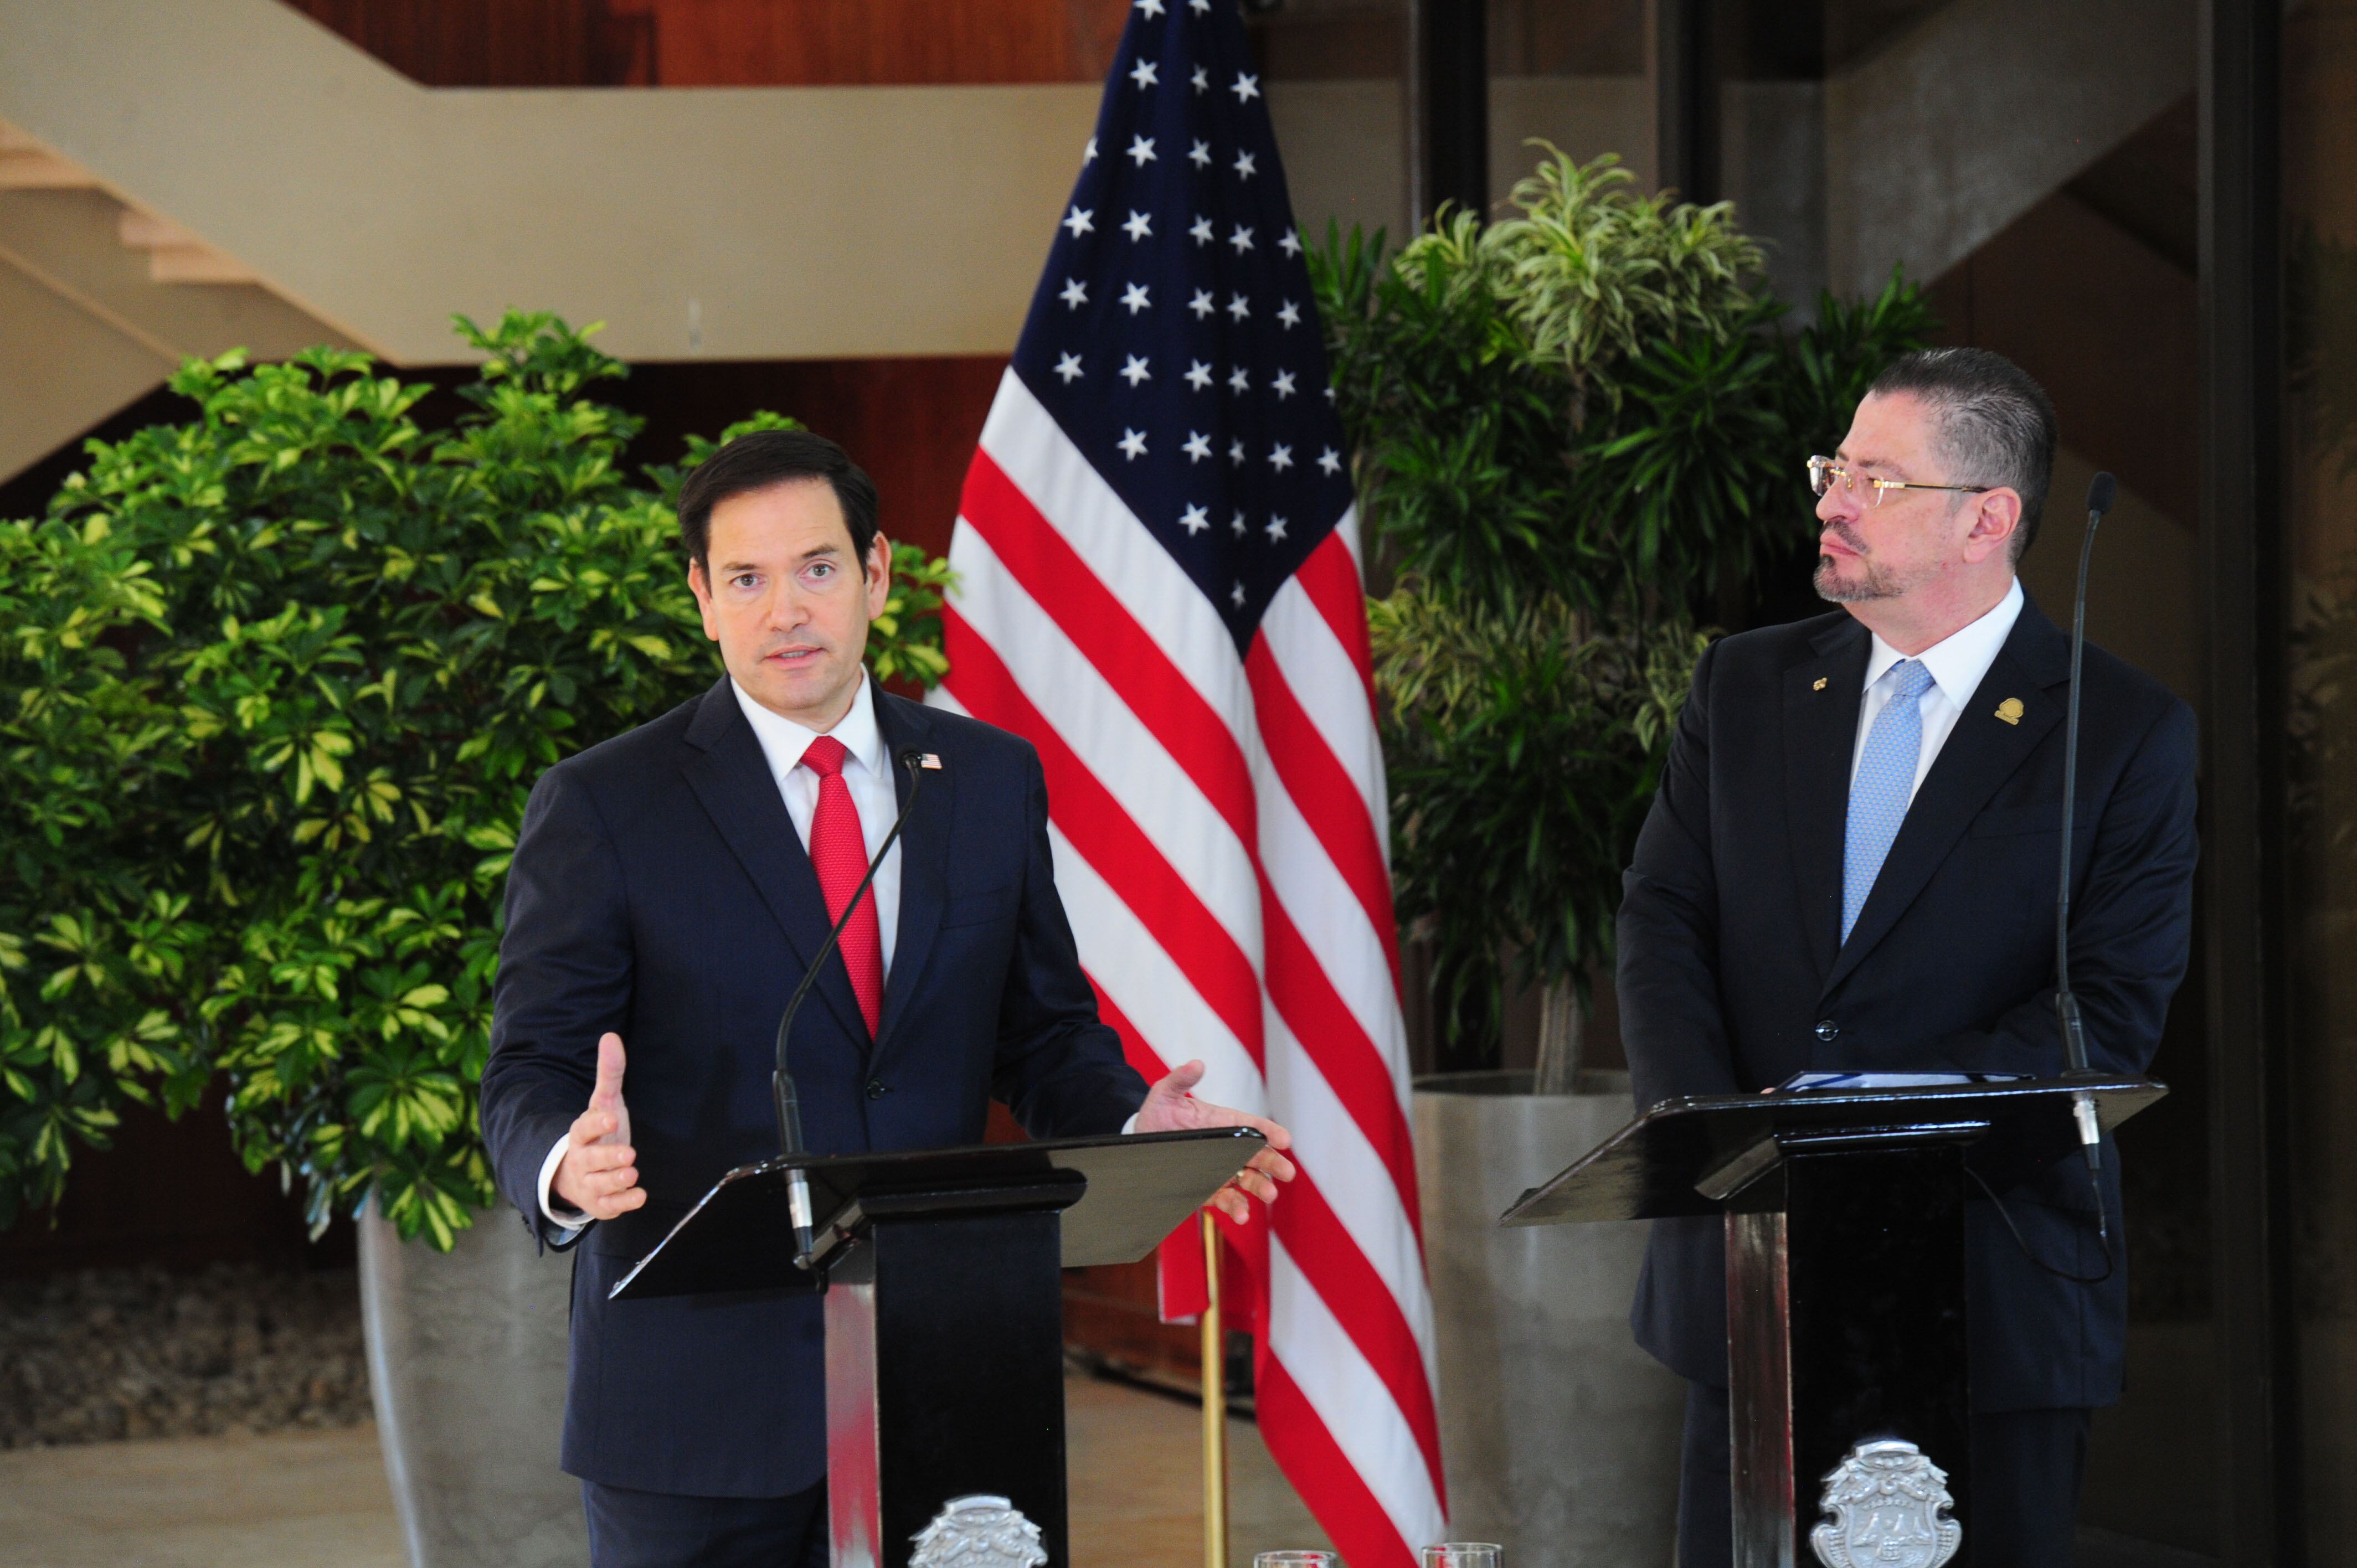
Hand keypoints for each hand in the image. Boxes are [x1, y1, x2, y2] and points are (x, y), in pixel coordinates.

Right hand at [552, 1032, 645, 1221]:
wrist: (579, 1174)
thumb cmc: (599, 1134)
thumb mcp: (605, 1104)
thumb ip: (610, 1073)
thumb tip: (610, 1036)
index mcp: (581, 1135)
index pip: (583, 1129)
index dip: (595, 1124)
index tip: (610, 1118)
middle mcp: (582, 1160)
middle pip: (590, 1161)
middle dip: (608, 1159)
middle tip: (629, 1155)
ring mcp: (589, 1184)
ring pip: (598, 1185)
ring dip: (615, 1181)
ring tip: (632, 1174)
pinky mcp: (601, 1203)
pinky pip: (609, 1206)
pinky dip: (624, 1203)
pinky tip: (640, 1195)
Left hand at [1134, 1060, 1296, 1223]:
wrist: (1140, 1142)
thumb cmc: (1157, 1114)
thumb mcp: (1164, 1094)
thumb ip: (1180, 1080)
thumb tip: (1196, 1064)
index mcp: (1224, 1122)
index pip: (1253, 1126)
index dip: (1270, 1132)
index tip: (1285, 1140)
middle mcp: (1228, 1148)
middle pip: (1258, 1156)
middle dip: (1274, 1164)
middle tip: (1287, 1172)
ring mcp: (1221, 1171)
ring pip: (1249, 1180)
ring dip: (1261, 1187)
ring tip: (1269, 1194)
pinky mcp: (1210, 1190)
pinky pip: (1227, 1200)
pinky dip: (1237, 1207)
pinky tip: (1242, 1214)